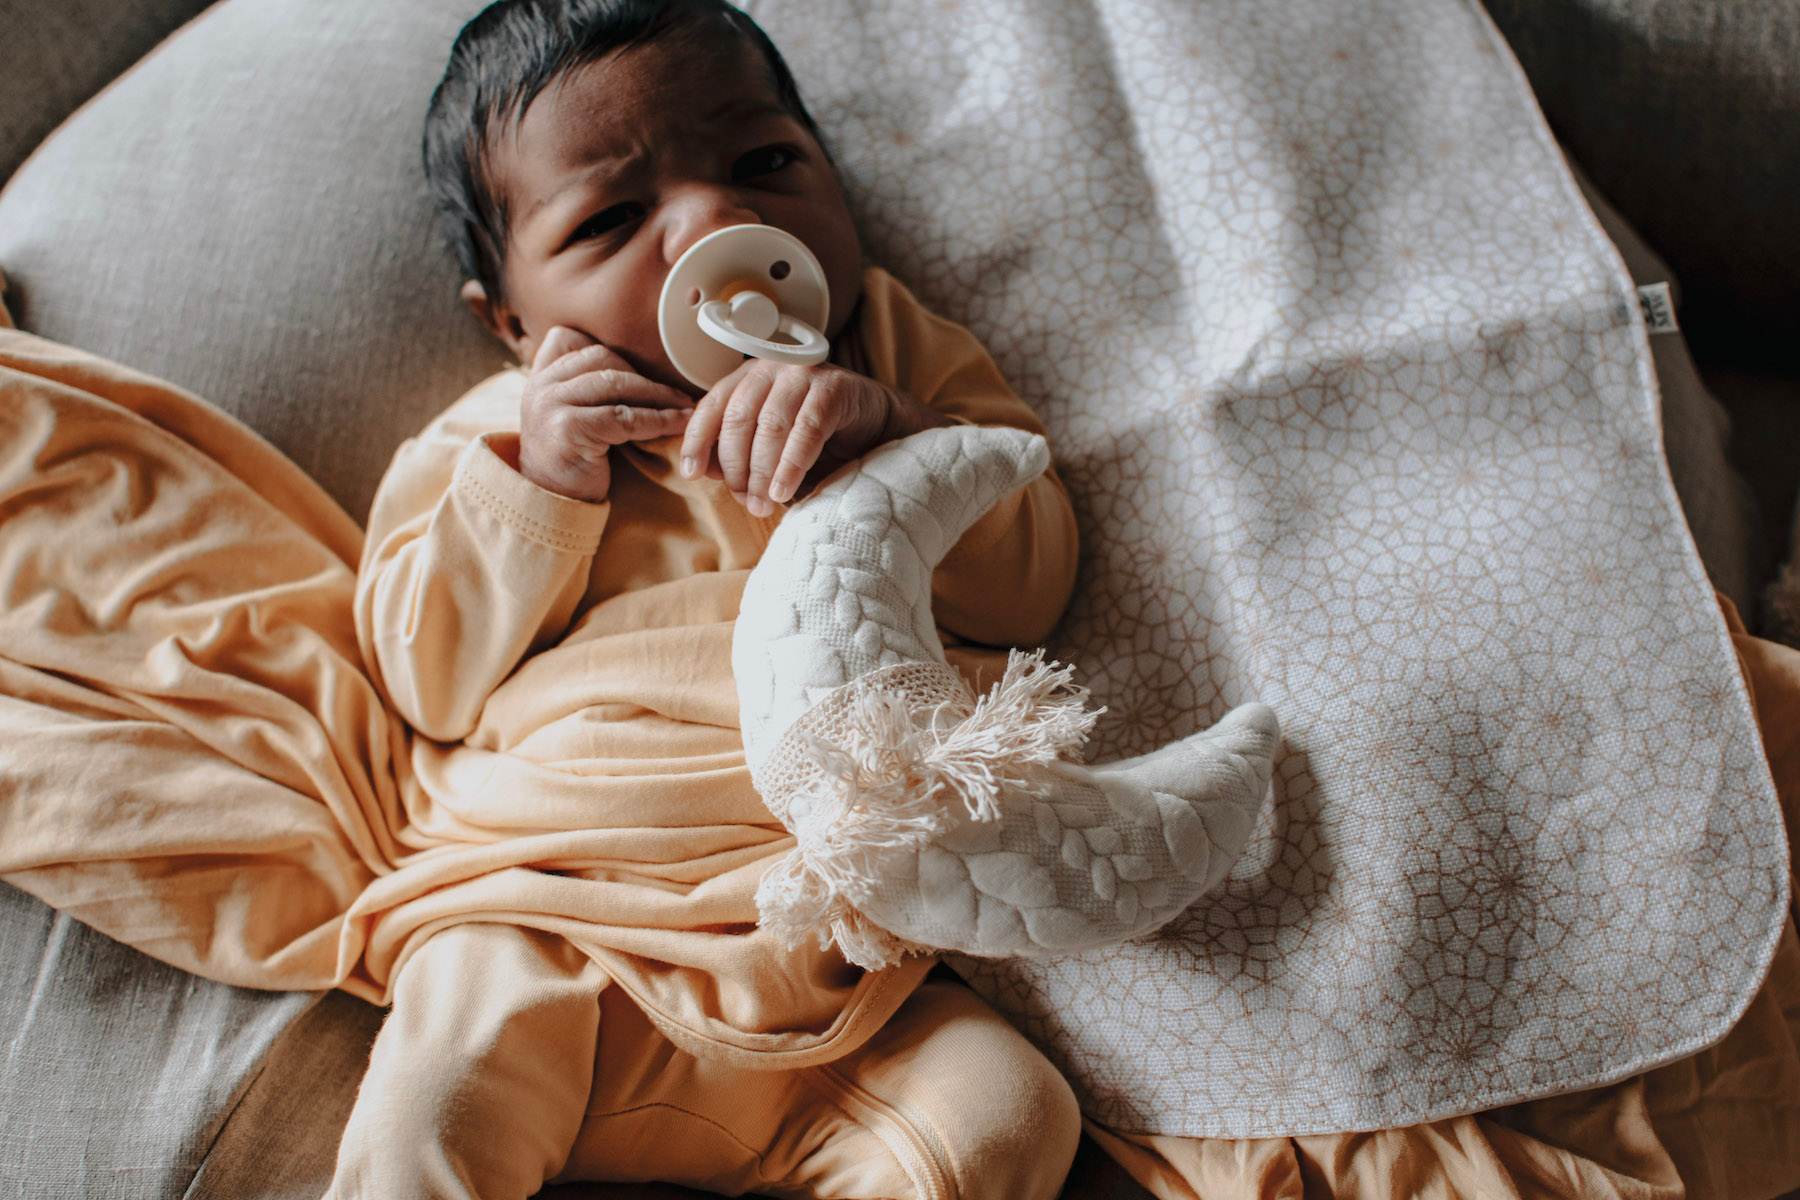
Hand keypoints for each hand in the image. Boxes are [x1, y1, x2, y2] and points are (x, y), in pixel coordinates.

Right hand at [517, 327, 693, 502]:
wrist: (552, 504)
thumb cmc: (572, 460)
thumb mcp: (569, 414)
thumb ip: (584, 386)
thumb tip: (637, 366)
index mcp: (541, 377)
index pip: (578, 342)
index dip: (617, 353)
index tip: (646, 373)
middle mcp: (541, 386)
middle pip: (603, 358)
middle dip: (645, 375)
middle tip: (678, 393)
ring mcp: (551, 405)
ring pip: (616, 383)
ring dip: (658, 394)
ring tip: (684, 407)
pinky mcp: (569, 429)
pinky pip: (623, 416)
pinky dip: (656, 419)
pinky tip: (676, 425)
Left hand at [678, 359, 950, 515]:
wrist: (876, 426)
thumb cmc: (817, 439)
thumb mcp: (769, 446)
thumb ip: (736, 453)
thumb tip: (703, 470)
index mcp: (748, 378)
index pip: (712, 406)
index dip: (698, 440)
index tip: (690, 473)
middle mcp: (772, 369)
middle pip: (739, 419)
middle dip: (737, 467)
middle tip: (744, 501)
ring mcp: (804, 374)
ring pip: (770, 426)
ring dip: (762, 472)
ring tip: (763, 505)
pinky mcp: (835, 388)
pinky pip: (806, 430)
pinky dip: (791, 465)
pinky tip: (783, 491)